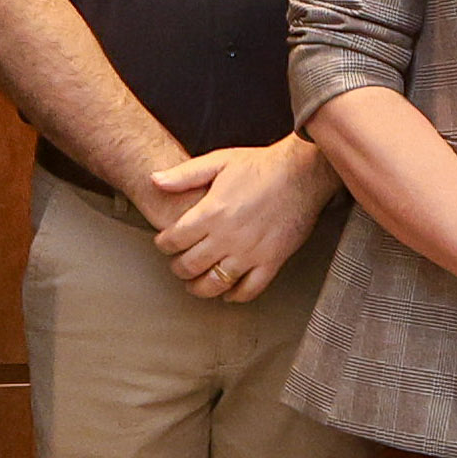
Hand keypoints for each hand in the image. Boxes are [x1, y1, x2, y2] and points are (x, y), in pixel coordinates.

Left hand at [145, 140, 332, 301]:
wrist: (301, 173)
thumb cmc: (260, 166)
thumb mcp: (219, 161)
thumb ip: (184, 174)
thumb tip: (155, 180)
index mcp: (211, 213)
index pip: (174, 240)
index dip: (164, 244)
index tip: (164, 244)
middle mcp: (227, 237)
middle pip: (190, 266)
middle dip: (178, 268)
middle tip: (178, 265)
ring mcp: (250, 253)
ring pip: (215, 284)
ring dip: (200, 288)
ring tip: (196, 283)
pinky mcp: (271, 262)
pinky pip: (249, 290)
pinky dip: (235, 296)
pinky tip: (228, 293)